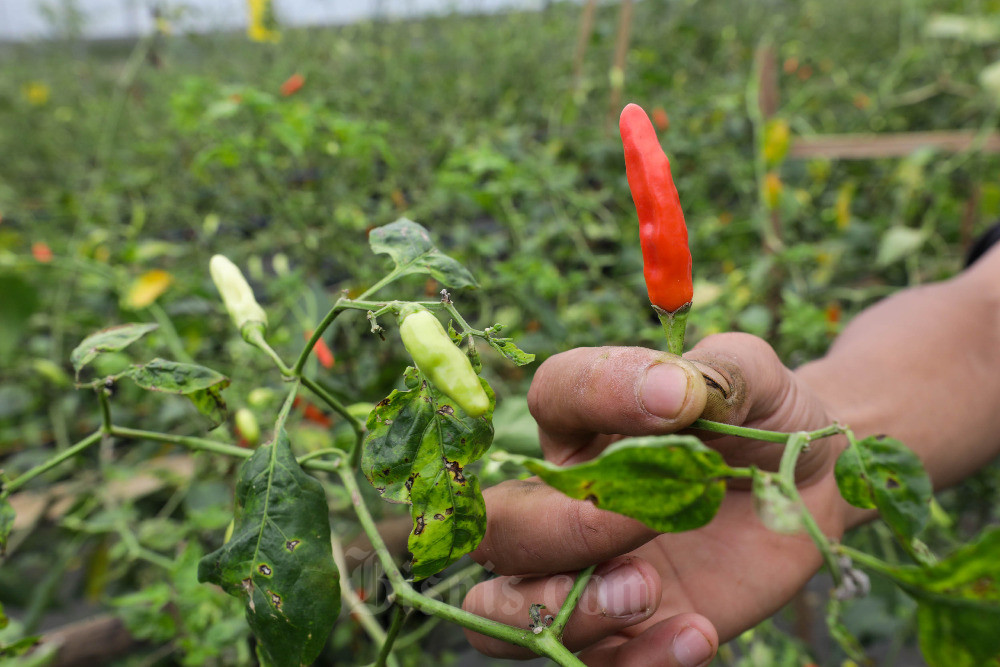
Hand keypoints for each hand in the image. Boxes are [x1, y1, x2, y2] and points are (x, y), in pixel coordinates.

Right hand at [462, 333, 850, 665]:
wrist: (808, 486)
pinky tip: (698, 633)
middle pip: (500, 527)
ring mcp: (585, 572)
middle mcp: (563, 499)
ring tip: (647, 592)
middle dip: (558, 533)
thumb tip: (670, 391)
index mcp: (584, 423)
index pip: (554, 397)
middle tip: (643, 523)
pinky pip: (590, 665)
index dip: (598, 395)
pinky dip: (635, 659)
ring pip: (501, 611)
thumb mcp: (751, 377)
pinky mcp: (625, 630)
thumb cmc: (764, 417)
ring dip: (564, 611)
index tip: (678, 402)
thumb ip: (715, 370)